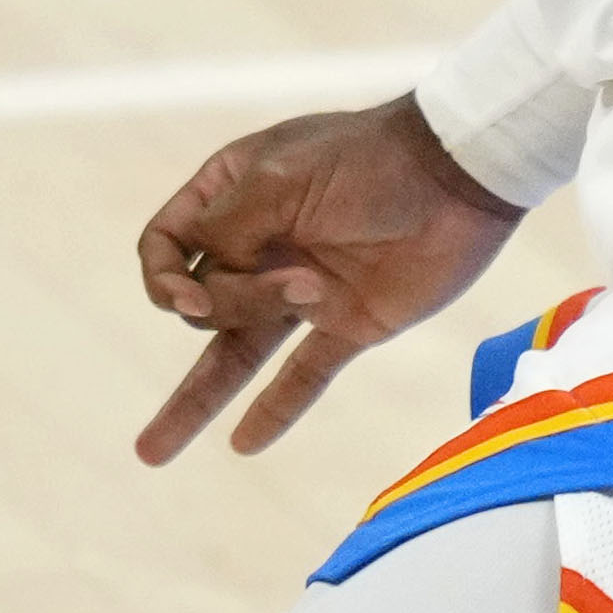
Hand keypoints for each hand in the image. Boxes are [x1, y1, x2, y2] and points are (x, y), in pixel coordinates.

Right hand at [132, 95, 523, 463]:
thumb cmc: (367, 159)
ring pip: (233, 354)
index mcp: (230, 196)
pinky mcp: (348, 325)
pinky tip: (245, 443)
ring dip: (195, 401)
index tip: (190, 300)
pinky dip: (275, 409)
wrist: (460, 174)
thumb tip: (196, 284)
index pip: (164, 245)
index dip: (163, 278)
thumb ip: (228, 229)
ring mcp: (301, 291)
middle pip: (205, 300)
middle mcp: (256, 246)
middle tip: (302, 286)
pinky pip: (302, 376)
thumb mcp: (282, 176)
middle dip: (238, 304)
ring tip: (151, 453)